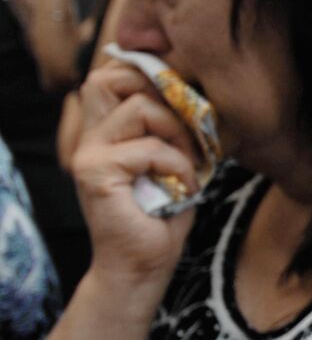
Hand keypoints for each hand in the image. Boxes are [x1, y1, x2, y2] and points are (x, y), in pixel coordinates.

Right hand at [70, 62, 201, 290]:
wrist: (143, 265)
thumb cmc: (164, 213)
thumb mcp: (174, 157)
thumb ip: (171, 124)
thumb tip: (194, 89)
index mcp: (106, 129)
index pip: (115, 73)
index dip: (151, 74)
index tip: (186, 102)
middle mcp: (89, 136)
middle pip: (112, 77)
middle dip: (161, 94)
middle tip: (187, 131)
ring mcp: (88, 153)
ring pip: (140, 107)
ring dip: (178, 133)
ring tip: (189, 163)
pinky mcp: (95, 172)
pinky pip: (149, 148)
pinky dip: (178, 165)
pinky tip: (184, 188)